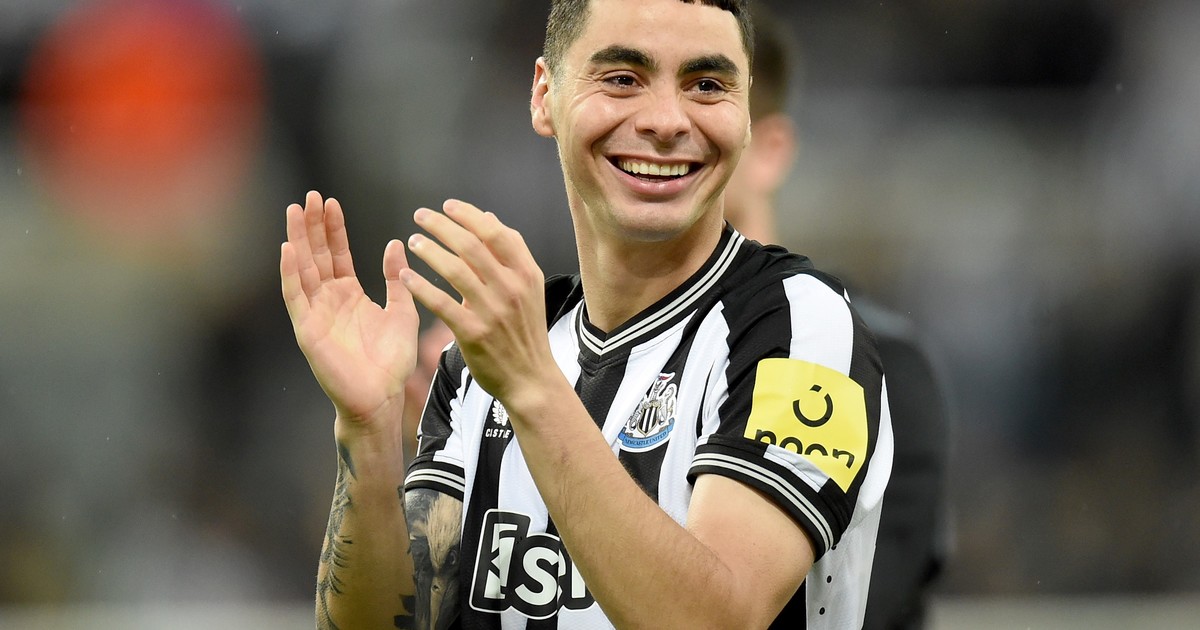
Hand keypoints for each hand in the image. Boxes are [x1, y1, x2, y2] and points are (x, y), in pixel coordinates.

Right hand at [280, 191, 418, 432]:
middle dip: (312, 225)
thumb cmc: (391, 362)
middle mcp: (328, 301)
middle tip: (310, 195)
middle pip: (316, 255)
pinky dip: (290, 273)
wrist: (381, 397)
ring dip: (297, 240)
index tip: (331, 202)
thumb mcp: (403, 312)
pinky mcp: (307, 329)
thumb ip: (396, 279)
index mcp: (349, 295)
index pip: (337, 254)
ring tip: (295, 211)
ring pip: (302, 269)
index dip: (333, 229)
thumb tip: (395, 244)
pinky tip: (287, 249)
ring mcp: (315, 313)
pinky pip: (296, 297)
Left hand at [401, 200, 551, 407]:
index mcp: (525, 273)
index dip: (469, 215)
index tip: (447, 206)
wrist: (530, 378)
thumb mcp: (528, 288)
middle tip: (420, 216)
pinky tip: (407, 277)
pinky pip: (441, 304)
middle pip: (471, 245)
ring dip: (429, 251)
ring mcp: (492, 311)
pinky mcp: (473, 333)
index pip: (495, 232)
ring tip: (413, 242)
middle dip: (442, 226)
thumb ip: (510, 252)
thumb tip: (489, 217)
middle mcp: (511, 288)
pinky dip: (422, 287)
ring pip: (455, 270)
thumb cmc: (525, 331)